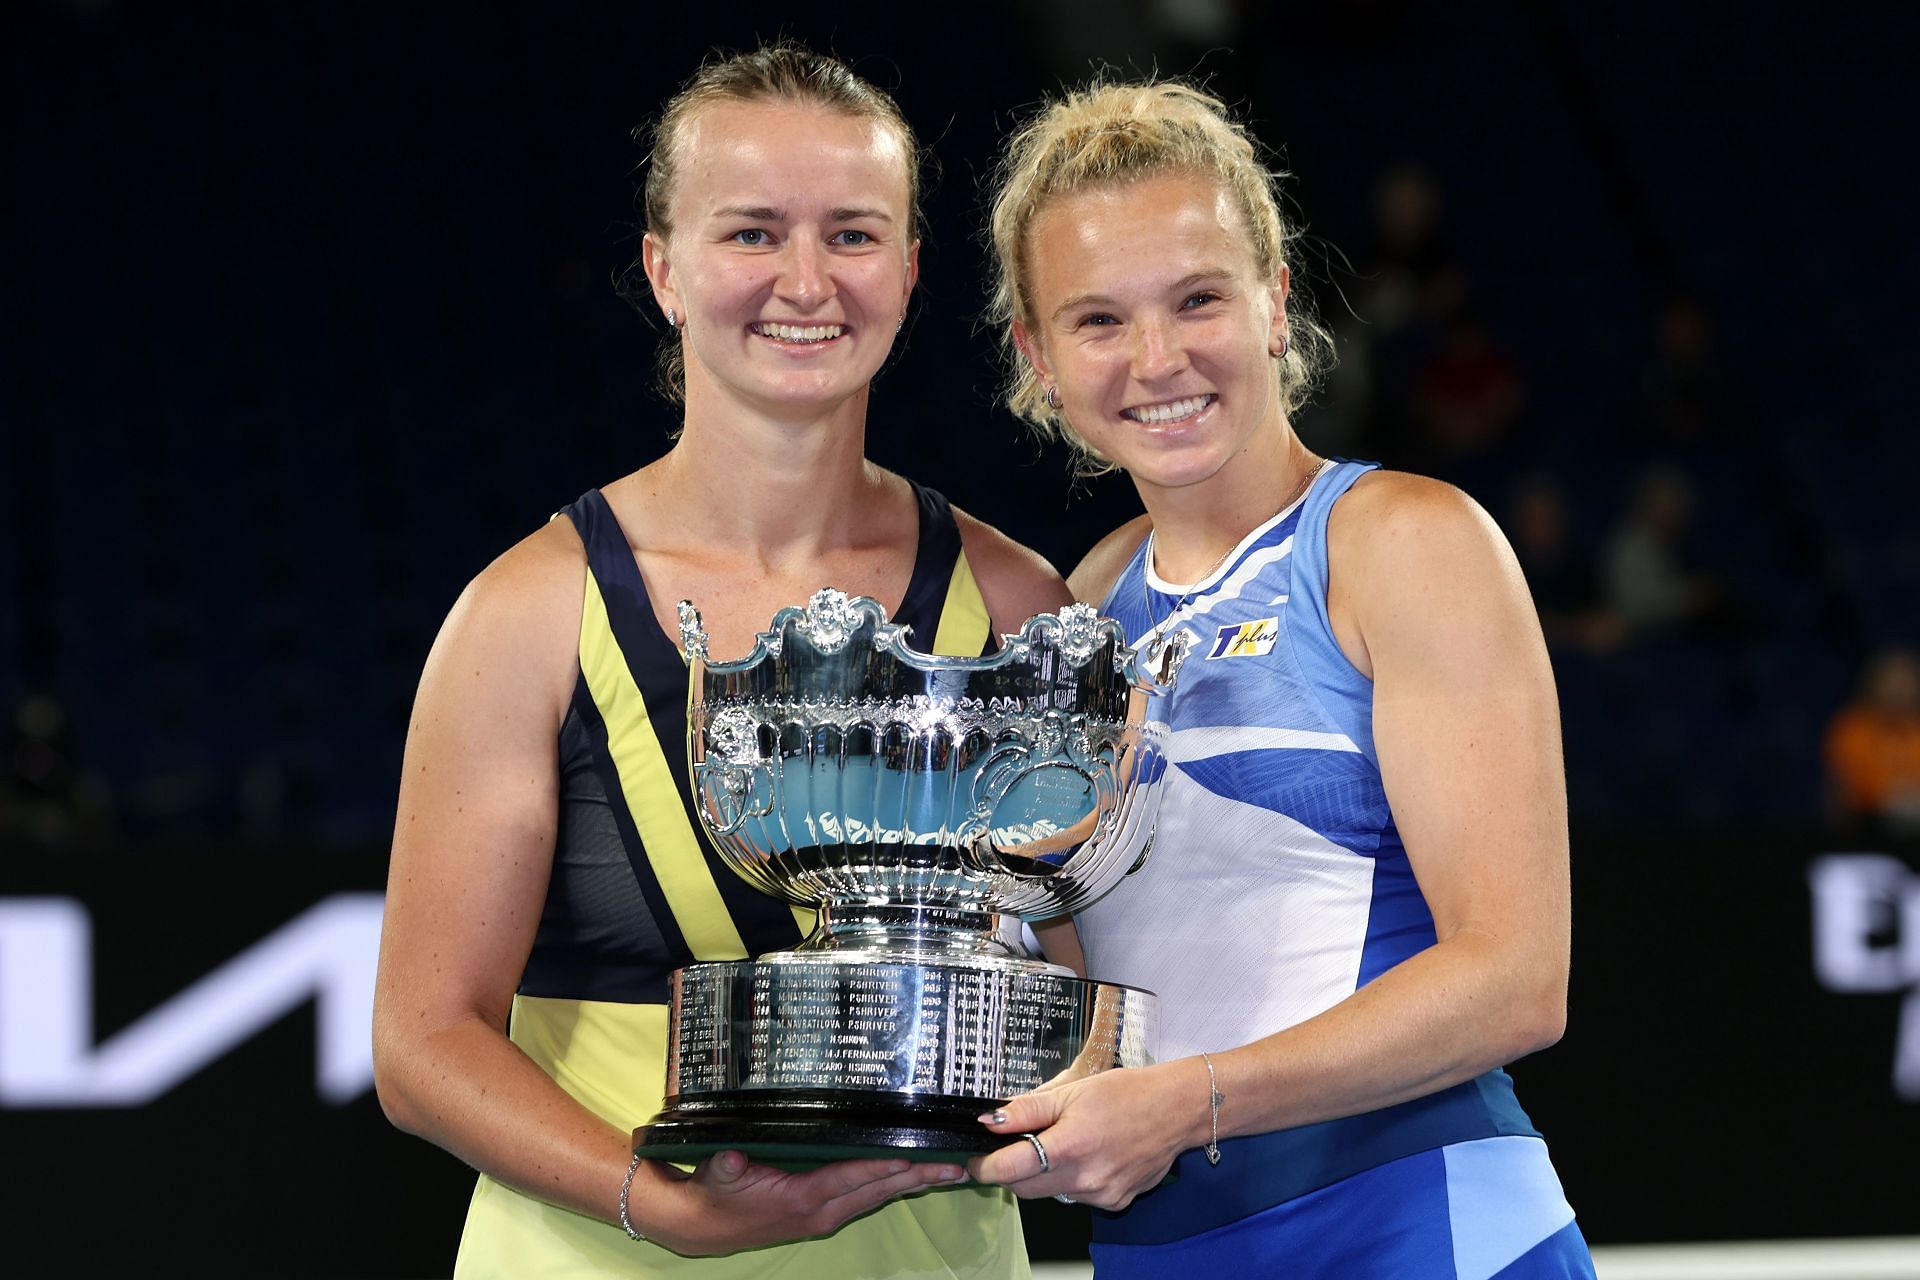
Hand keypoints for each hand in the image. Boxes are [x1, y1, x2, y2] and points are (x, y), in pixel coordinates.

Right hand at [633, 1150, 967, 1254]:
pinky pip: (866, 1198)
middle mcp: (821, 1210)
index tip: (918, 1156)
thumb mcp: (718, 1173)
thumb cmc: (715, 1192)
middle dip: (918, 1176)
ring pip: (878, 1196)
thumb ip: (727, 1165)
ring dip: (914, 1183)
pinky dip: (893, 1186)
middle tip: (955, 1164)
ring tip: (948, 1170)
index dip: (886, 1166)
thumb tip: (732, 1158)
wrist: (702, 1227)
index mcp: (802, 1197)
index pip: (853, 1176)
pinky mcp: (824, 1215)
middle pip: (878, 1189)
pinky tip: (913, 1177)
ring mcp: (825, 1216)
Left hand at [965, 1059, 1204, 1210]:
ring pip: (1051, 1193)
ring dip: (1043, 1174)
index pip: (1011, 1168)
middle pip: (1025, 1188)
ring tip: (1063, 1143)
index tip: (974, 1161)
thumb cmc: (1127, 1094)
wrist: (1176, 1110)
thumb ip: (1028, 1109)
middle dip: (1010, 1172)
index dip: (984, 1167)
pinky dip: (1071, 1179)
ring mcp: (1101, 1194)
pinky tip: (1089, 1155)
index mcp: (1071, 1144)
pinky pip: (1076, 1196)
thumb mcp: (1072, 1090)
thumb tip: (989, 1121)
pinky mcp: (1114, 1202)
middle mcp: (1085, 1177)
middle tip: (1010, 1149)